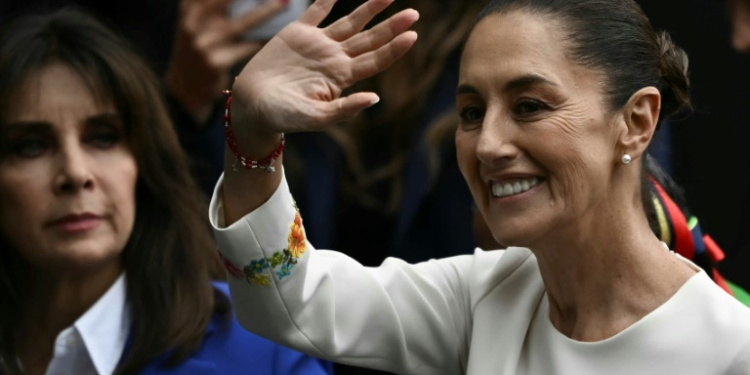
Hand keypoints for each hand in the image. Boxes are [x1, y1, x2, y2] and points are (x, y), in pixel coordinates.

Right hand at [166, 0, 286, 122]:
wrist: (184, 87)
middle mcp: (193, 22)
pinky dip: (263, 40)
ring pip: (241, 23)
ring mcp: (203, 43)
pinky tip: (280, 35)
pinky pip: (247, 48)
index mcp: (189, 8)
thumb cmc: (198, 47)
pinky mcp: (215, 62)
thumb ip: (212, 5)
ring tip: (285, 3)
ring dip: (266, 12)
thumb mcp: (196, 21)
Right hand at [231, 0, 418, 140]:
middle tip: (414, 14)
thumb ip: (344, 110)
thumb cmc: (284, 117)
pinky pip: (317, 10)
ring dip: (369, 8)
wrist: (253, 106)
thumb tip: (375, 99)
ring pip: (350, 22)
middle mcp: (335, 59)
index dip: (394, 49)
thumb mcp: (315, 117)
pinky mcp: (298, 33)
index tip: (412, 36)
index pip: (375, 61)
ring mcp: (318, 44)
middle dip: (391, 27)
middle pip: (370, 39)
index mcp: (342, 78)